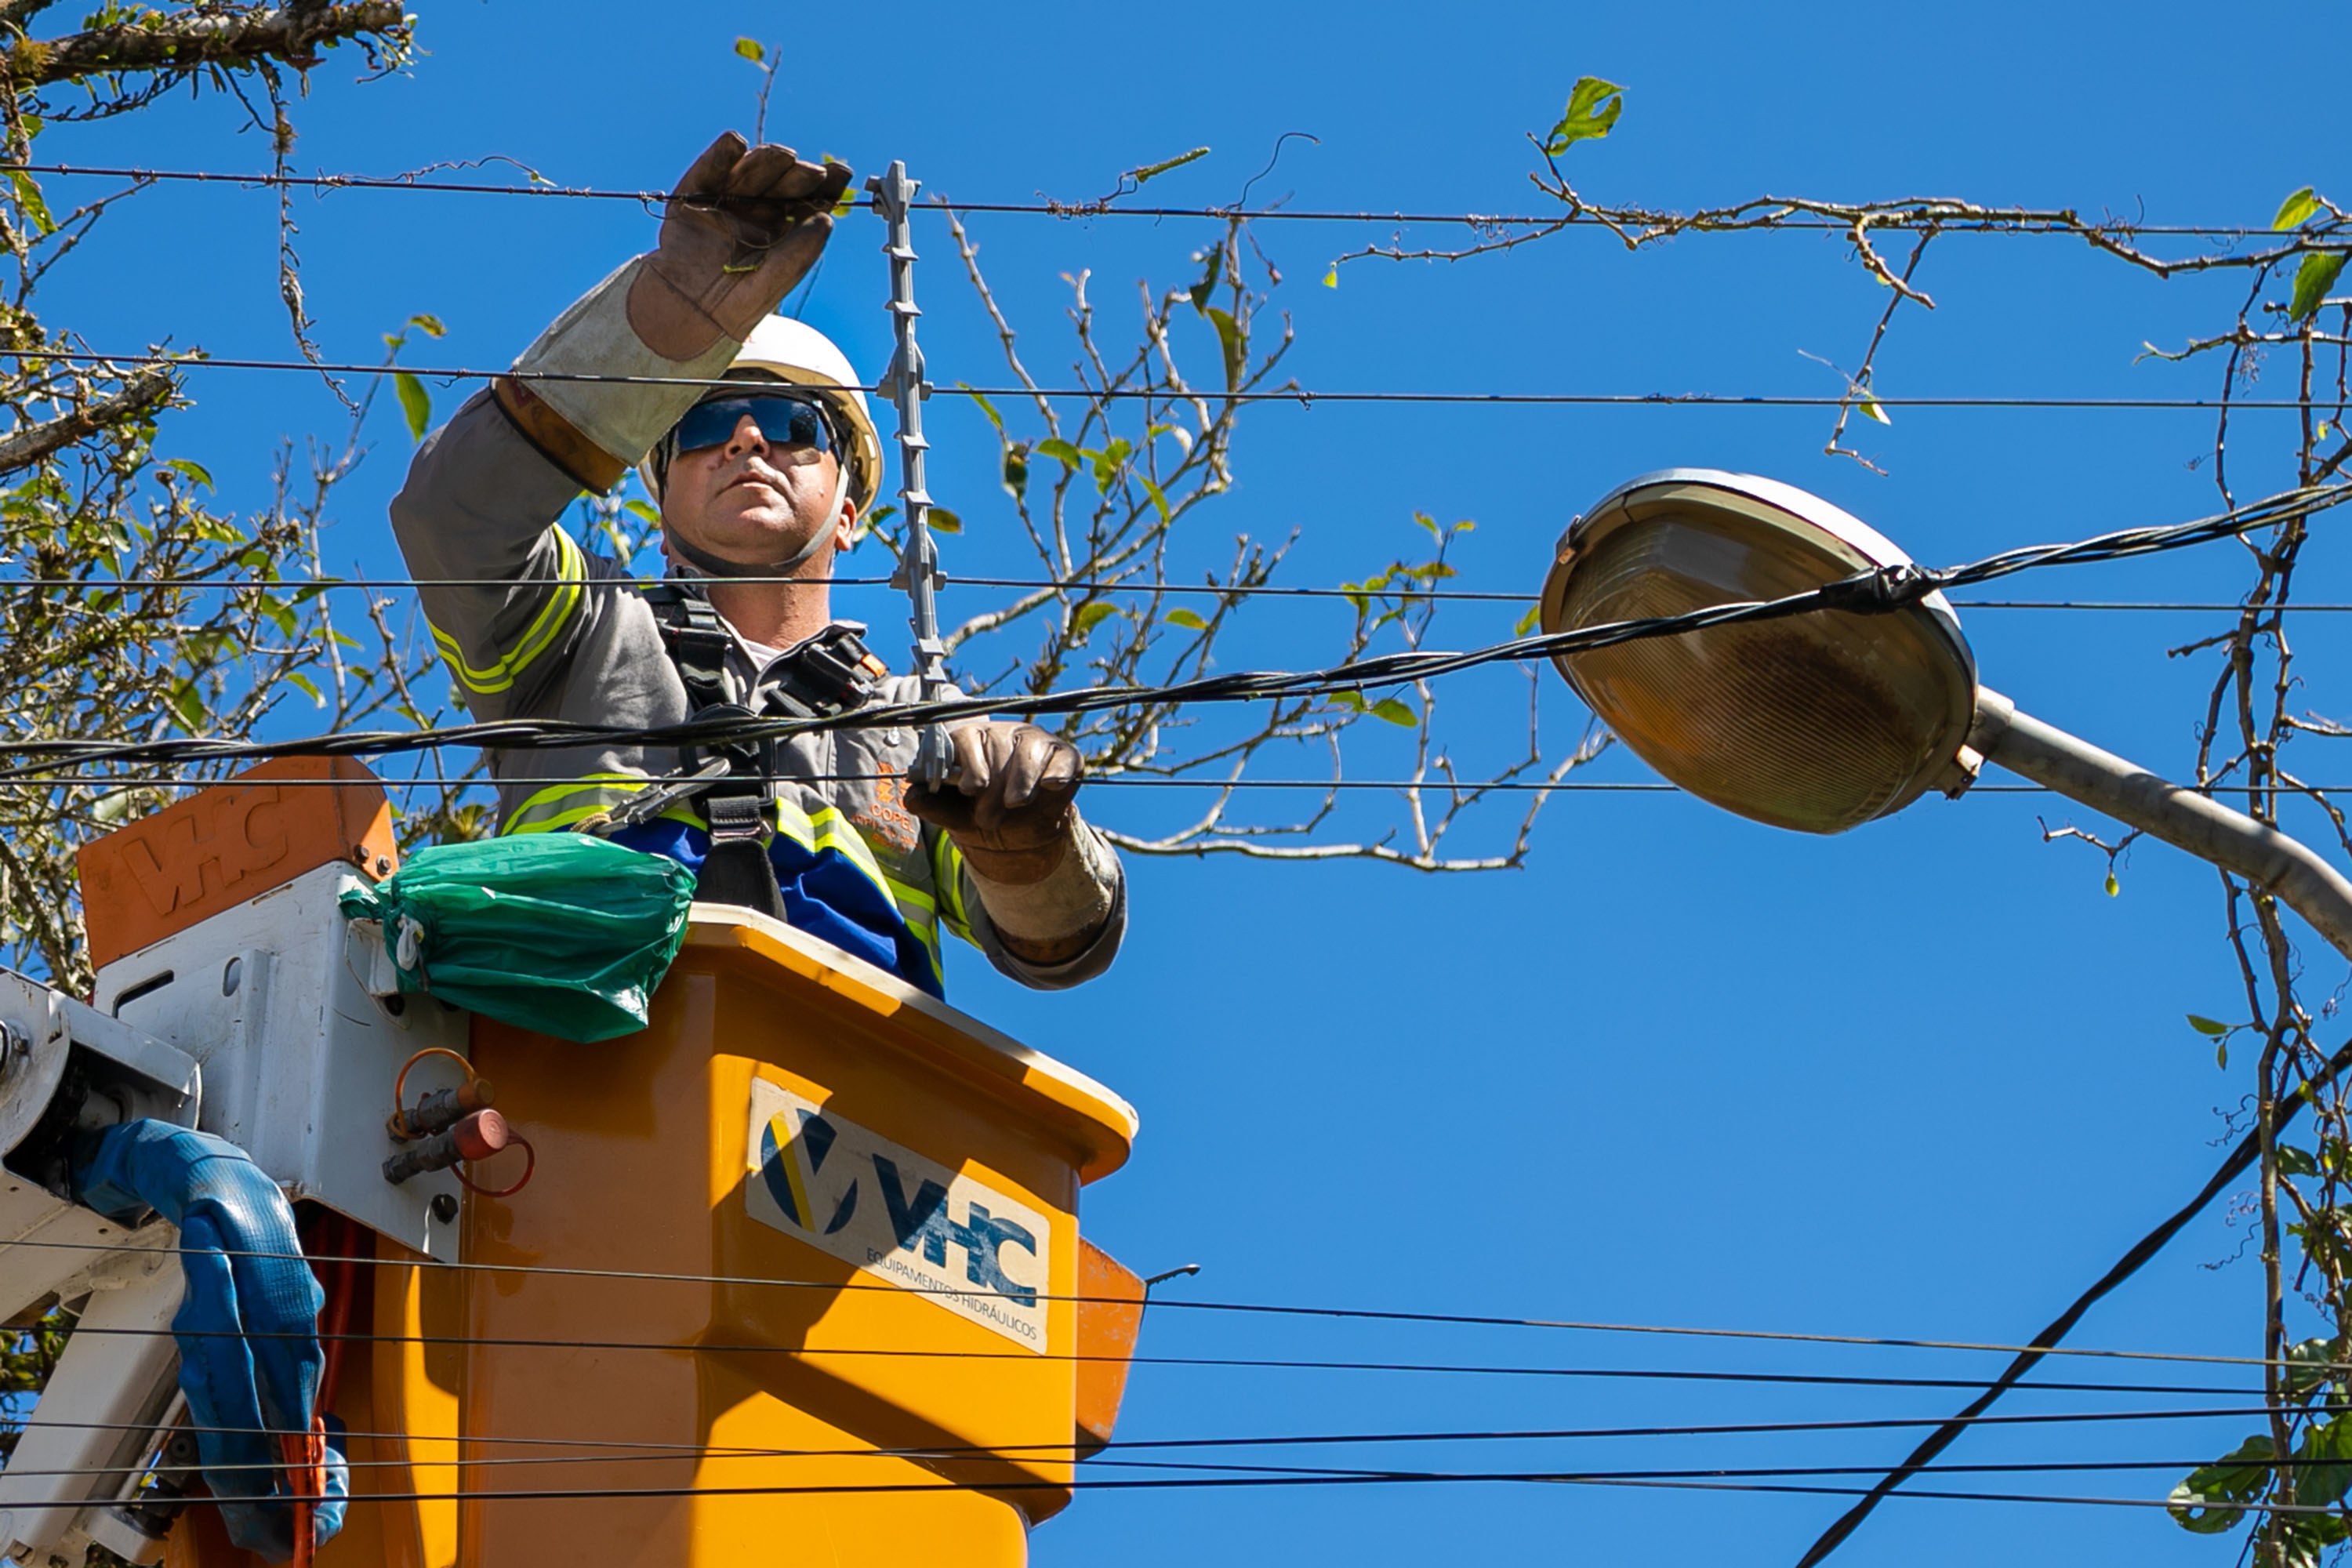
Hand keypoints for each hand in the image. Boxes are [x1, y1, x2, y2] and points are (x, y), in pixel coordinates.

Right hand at [628, 131, 852, 360]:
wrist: (690, 314)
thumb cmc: (737, 303)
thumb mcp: (776, 280)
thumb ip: (801, 251)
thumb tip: (827, 219)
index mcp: (781, 227)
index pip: (806, 199)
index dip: (825, 185)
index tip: (842, 174)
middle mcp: (756, 208)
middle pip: (781, 182)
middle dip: (798, 174)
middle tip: (813, 173)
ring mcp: (725, 199)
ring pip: (749, 172)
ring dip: (767, 160)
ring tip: (782, 155)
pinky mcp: (694, 196)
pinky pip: (709, 170)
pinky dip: (720, 154)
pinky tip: (734, 142)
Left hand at [906, 722, 1083, 883]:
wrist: (1017, 837)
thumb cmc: (981, 814)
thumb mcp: (954, 814)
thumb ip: (932, 804)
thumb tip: (910, 797)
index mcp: (972, 741)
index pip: (968, 737)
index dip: (970, 763)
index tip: (970, 789)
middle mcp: (1004, 734)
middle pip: (1000, 746)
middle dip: (994, 787)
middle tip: (988, 818)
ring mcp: (1036, 742)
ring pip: (1031, 750)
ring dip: (1022, 782)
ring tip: (1016, 805)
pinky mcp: (1064, 757)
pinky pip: (1064, 758)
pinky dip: (1059, 772)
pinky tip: (1051, 786)